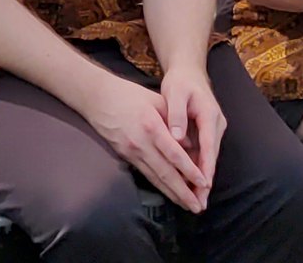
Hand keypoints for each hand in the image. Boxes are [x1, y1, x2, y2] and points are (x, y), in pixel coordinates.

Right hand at [78, 70, 210, 213]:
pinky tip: (170, 194)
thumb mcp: (158, 101)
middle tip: (198, 206)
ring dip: (173, 194)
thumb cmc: (131, 95)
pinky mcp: (125, 157)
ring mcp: (131, 152)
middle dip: (183, 192)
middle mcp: (141, 144)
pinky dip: (160, 186)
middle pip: (165, 173)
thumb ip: (175, 122)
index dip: (189, 171)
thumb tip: (192, 146)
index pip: (175, 155)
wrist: (99, 99)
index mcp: (152, 127)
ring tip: (188, 205)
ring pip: (155, 178)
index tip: (203, 183)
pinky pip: (146, 174)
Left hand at [159, 65, 226, 204]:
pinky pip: (204, 153)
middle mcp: (216, 123)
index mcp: (209, 114)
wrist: (190, 72)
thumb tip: (176, 137)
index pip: (209, 146)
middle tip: (199, 203)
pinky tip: (193, 184)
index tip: (203, 186)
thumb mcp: (176, 93)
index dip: (206, 167)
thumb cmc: (181, 82)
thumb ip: (176, 114)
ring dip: (203, 178)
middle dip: (206, 181)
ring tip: (197, 200)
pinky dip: (199, 169)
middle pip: (212, 156)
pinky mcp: (207, 132)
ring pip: (208, 157)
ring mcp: (213, 128)